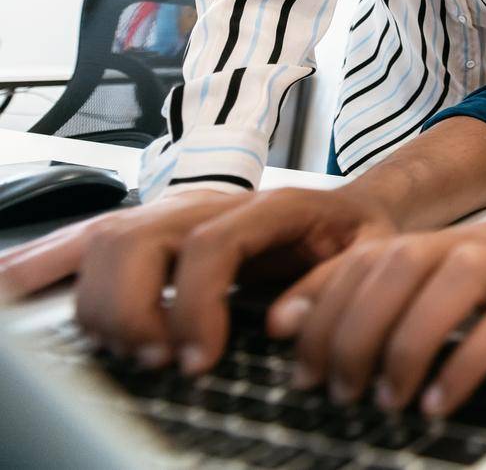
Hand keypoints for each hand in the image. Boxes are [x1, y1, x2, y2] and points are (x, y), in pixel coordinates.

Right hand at [0, 184, 399, 371]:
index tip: (199, 358)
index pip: (210, 247)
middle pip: (139, 239)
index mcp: (270, 207)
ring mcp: (174, 213)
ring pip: (105, 239)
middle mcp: (211, 203)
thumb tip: (281, 321)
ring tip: (127, 351)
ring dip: (99, 302)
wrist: (353, 210)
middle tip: (157, 360)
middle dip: (134, 308)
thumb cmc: (358, 237)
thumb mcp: (370, 256)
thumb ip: (333, 285)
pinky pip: (87, 239)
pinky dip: (44, 262)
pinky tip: (13, 286)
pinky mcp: (151, 231)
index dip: (196, 305)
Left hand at [269, 196, 485, 416]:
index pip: (361, 260)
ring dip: (405, 348)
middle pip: (392, 273)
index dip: (315, 302)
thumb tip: (324, 326)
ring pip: (443, 290)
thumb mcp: (467, 266)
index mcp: (441, 241)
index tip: (287, 347)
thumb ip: (405, 288)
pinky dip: (468, 363)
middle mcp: (469, 245)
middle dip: (352, 334)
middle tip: (338, 389)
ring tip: (388, 399)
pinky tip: (445, 400)